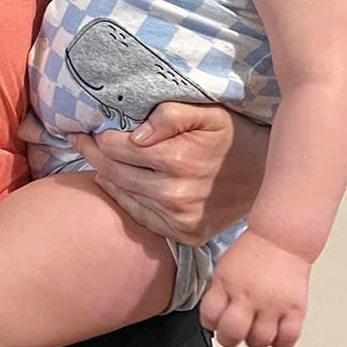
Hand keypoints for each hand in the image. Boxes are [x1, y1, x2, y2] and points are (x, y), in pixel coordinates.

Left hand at [68, 102, 267, 245]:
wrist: (269, 174)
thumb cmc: (234, 134)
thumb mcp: (208, 112)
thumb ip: (169, 116)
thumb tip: (134, 135)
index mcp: (178, 161)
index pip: (117, 148)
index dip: (95, 137)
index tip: (81, 128)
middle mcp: (176, 195)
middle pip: (113, 172)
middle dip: (91, 154)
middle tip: (78, 140)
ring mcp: (180, 220)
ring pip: (123, 196)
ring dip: (106, 176)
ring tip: (96, 160)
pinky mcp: (185, 235)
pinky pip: (141, 217)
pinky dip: (126, 199)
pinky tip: (119, 184)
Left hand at [199, 229, 309, 346]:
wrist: (282, 238)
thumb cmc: (254, 250)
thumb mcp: (225, 267)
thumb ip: (219, 292)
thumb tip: (214, 317)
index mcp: (226, 283)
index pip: (209, 316)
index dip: (210, 323)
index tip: (216, 323)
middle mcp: (248, 295)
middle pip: (232, 334)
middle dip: (229, 339)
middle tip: (234, 334)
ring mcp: (272, 304)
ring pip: (259, 341)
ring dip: (255, 341)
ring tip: (257, 331)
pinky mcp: (295, 309)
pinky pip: (287, 339)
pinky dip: (280, 342)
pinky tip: (276, 333)